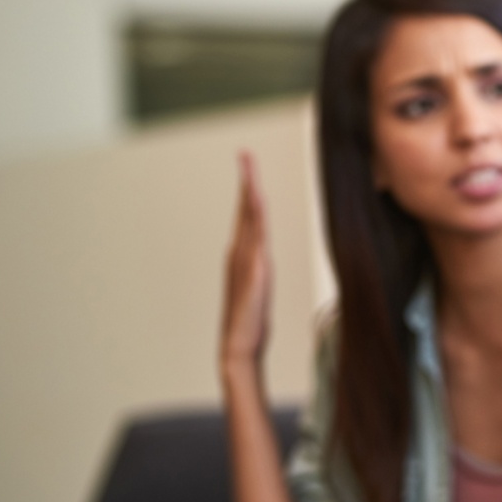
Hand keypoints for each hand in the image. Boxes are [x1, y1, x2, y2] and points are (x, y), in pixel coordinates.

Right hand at [220, 151, 272, 371]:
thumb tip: (261, 265)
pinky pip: (255, 238)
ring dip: (250, 191)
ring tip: (248, 167)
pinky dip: (255, 217)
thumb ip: (259, 276)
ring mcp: (244, 262)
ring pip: (249, 219)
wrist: (240, 348)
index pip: (249, 216)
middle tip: (244, 153)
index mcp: (245, 256)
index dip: (250, 191)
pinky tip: (257, 201)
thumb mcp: (260, 293)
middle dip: (246, 180)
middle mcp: (241, 254)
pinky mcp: (253, 273)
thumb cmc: (250, 324)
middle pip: (246, 209)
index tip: (249, 167)